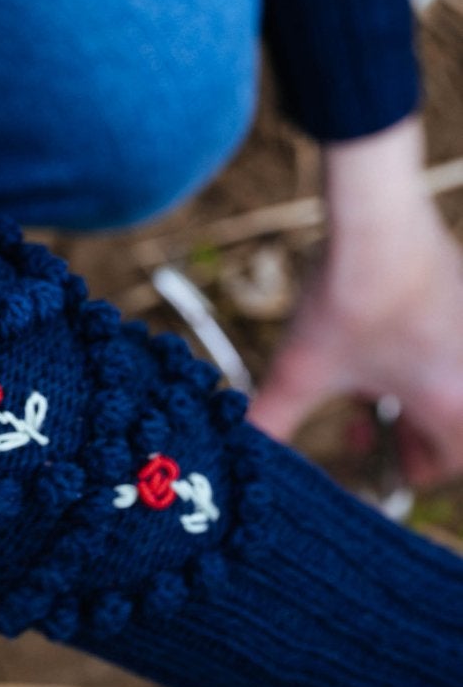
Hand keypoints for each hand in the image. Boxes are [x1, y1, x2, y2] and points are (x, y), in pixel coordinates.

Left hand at [249, 117, 462, 485]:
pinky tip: (374, 335)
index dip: (401, 467)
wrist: (375, 219)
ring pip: (444, 383)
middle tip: (358, 423)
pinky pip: (446, 347)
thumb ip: (273, 418)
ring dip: (403, 390)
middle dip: (398, 428)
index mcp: (454, 409)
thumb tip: (245, 446)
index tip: (365, 451)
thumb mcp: (301, 370)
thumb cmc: (349, 300)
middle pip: (447, 426)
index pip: (445, 464)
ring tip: (358, 378)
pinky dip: (416, 353)